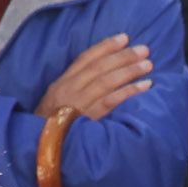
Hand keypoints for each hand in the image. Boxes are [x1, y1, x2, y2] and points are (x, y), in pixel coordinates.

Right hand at [37, 36, 151, 124]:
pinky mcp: (88, 119)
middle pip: (99, 68)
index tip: (124, 38)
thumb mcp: (55, 101)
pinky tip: (144, 86)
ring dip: (129, 71)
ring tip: (147, 65)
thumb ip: (73, 87)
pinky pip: (110, 102)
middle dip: (123, 57)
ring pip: (106, 82)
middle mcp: (69, 90)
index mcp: (61, 83)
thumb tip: (99, 72)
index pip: (85, 59)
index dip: (105, 47)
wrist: (40, 148)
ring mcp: (78, 104)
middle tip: (144, 49)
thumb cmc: (50, 125)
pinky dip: (128, 92)